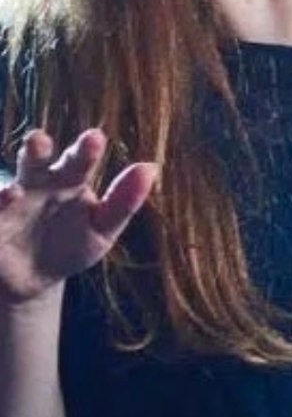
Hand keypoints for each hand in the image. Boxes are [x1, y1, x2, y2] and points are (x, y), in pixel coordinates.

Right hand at [0, 128, 156, 305]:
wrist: (36, 278)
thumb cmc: (73, 243)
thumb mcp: (102, 227)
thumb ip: (123, 201)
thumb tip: (150, 168)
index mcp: (67, 179)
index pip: (78, 160)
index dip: (84, 150)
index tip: (94, 138)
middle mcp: (34, 183)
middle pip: (34, 161)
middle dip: (35, 150)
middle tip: (39, 141)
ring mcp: (7, 206)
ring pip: (3, 192)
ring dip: (4, 192)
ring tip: (14, 194)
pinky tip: (1, 208)